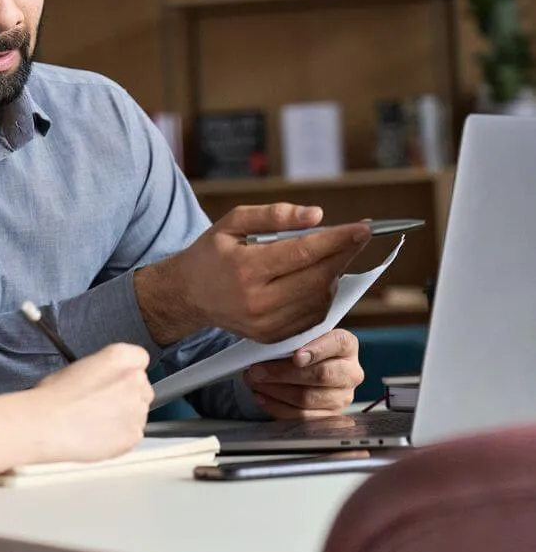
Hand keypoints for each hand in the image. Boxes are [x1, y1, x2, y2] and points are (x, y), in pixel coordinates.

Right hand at [29, 344, 152, 463]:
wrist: (46, 425)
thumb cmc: (53, 397)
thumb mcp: (77, 366)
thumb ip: (102, 369)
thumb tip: (105, 380)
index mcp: (119, 357)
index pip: (139, 358)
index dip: (126, 370)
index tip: (116, 378)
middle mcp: (134, 381)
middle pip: (142, 386)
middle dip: (127, 394)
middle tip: (103, 403)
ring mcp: (137, 409)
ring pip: (138, 412)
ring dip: (124, 416)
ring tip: (96, 422)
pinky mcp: (133, 435)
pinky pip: (133, 434)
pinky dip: (120, 436)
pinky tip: (98, 435)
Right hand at [137, 204, 370, 344]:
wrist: (188, 294)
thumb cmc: (212, 253)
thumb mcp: (233, 222)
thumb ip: (274, 215)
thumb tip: (317, 215)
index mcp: (245, 268)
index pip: (303, 253)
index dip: (338, 240)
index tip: (364, 228)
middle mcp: (256, 300)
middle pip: (318, 278)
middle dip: (344, 255)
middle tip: (357, 237)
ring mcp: (265, 323)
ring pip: (320, 298)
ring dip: (334, 274)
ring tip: (329, 255)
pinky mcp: (271, 336)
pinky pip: (312, 316)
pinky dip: (322, 294)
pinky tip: (315, 277)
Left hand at [245, 329, 363, 418]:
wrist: (308, 367)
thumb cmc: (300, 347)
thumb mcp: (300, 336)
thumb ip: (291, 336)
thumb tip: (266, 342)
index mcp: (347, 345)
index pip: (337, 343)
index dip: (317, 350)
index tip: (296, 356)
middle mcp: (350, 372)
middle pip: (320, 375)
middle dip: (283, 373)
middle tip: (256, 370)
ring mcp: (343, 397)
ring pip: (307, 398)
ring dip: (275, 390)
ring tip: (253, 381)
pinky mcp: (330, 416)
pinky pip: (302, 417)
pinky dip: (277, 406)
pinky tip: (261, 396)